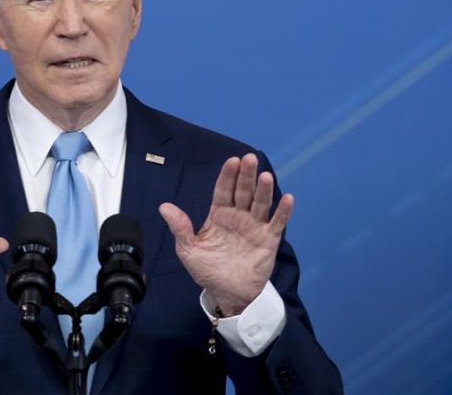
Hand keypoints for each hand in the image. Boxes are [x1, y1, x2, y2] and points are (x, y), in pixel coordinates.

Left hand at [159, 153, 292, 315]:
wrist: (228, 293)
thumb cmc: (208, 270)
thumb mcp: (189, 250)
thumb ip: (180, 228)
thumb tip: (164, 207)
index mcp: (219, 214)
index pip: (223, 190)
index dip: (227, 176)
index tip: (232, 161)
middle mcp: (238, 216)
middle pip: (243, 192)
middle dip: (246, 175)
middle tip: (249, 159)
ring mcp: (254, 226)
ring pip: (260, 203)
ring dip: (263, 190)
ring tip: (265, 176)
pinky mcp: (268, 240)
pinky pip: (277, 223)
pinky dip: (283, 211)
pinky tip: (287, 198)